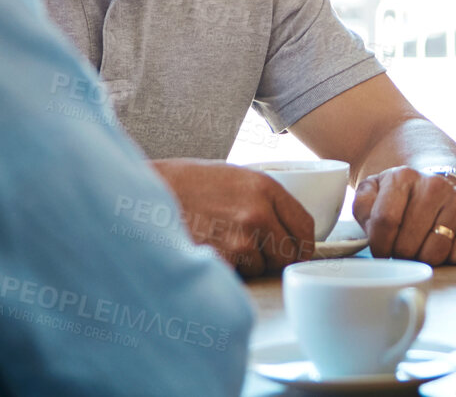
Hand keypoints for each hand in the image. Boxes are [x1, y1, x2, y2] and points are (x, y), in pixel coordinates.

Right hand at [151, 158, 315, 276]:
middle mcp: (257, 212)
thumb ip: (269, 202)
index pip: (306, 228)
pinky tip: (210, 253)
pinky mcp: (218, 259)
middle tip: (254, 253)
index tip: (297, 253)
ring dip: (248, 266)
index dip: (303, 246)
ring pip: (262, 269)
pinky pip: (238, 277)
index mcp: (267, 188)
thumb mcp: (239, 178)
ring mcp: (238, 238)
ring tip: (222, 244)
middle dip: (275, 259)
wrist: (148, 190)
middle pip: (289, 255)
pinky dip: (227, 273)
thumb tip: (295, 234)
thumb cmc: (192, 184)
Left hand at [353, 167, 455, 263]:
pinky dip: (450, 258)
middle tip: (402, 248)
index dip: (379, 245)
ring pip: (435, 252)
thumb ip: (363, 206)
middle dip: (401, 254)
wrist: (437, 184)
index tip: (382, 249)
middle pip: (408, 244)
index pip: (385, 222)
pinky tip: (444, 243)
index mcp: (403, 177)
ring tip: (421, 247)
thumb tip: (372, 225)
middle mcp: (434, 185)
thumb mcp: (374, 193)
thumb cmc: (401, 197)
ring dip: (424, 258)